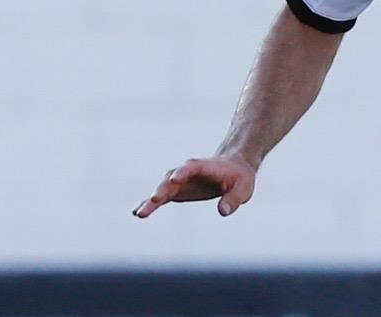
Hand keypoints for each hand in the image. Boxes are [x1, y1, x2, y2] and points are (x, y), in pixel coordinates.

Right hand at [132, 155, 256, 218]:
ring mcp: (180, 181)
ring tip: (139, 213)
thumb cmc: (240, 177)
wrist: (233, 168)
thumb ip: (233, 199)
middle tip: (154, 199)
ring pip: (163, 189)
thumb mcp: (243, 188)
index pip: (193, 167)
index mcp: (205, 166)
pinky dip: (150, 204)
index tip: (174, 178)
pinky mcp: (177, 191)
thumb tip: (223, 211)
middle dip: (163, 188)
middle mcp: (188, 172)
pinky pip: (161, 197)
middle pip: (172, 179)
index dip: (184, 172)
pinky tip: (137, 212)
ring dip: (151, 200)